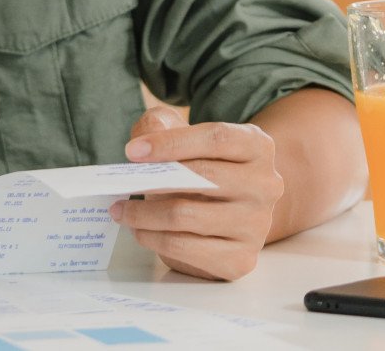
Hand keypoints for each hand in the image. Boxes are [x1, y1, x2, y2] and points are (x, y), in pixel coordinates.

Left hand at [109, 105, 284, 280]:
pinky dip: (154, 239)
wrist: (230, 208)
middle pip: (203, 178)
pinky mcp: (242, 258)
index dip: (171, 143)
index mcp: (257, 146)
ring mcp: (257, 225)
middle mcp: (265, 185)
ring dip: (144, 214)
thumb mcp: (181, 133)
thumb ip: (160, 126)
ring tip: (121, 210)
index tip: (132, 152)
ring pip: (188, 215)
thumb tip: (142, 145)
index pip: (216, 139)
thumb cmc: (200, 164)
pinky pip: (187, 249)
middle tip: (118, 185)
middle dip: (151, 180)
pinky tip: (140, 230)